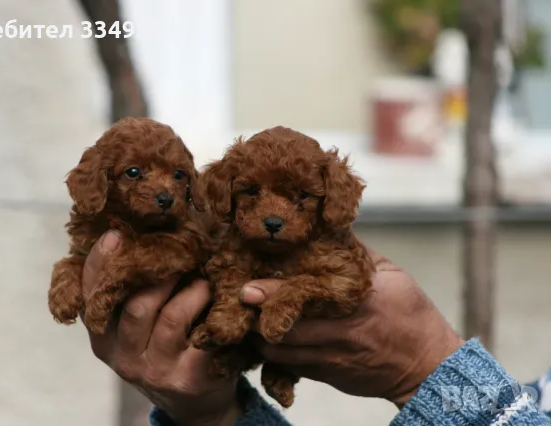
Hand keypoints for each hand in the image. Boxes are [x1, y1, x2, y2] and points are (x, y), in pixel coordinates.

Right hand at [83, 231, 241, 425]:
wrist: (193, 402)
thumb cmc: (162, 348)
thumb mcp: (135, 327)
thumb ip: (127, 293)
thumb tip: (130, 236)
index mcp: (103, 338)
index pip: (91, 299)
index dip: (100, 265)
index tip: (115, 234)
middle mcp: (123, 358)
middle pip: (135, 306)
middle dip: (160, 273)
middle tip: (178, 252)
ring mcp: (156, 370)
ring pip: (172, 317)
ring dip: (192, 290)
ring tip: (203, 279)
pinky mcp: (188, 378)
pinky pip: (202, 335)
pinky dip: (211, 308)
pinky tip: (218, 300)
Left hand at [240, 245, 464, 406]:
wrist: (427, 366)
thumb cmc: (409, 313)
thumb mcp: (390, 275)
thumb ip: (354, 254)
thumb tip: (323, 229)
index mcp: (360, 302)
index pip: (308, 297)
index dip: (273, 295)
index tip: (247, 288)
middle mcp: (343, 333)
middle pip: (285, 330)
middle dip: (255, 318)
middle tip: (236, 302)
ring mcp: (333, 359)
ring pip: (280, 353)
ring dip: (258, 336)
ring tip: (245, 319)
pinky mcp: (328, 376)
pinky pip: (291, 366)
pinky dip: (275, 351)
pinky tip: (267, 336)